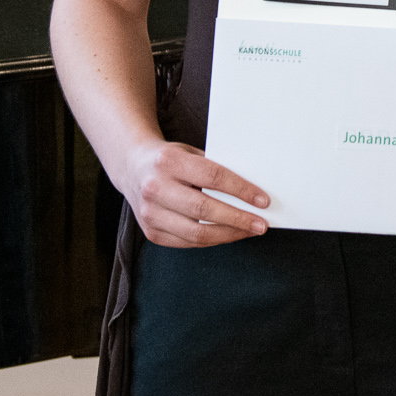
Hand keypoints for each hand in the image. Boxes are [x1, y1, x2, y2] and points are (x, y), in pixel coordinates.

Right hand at [123, 140, 270, 248]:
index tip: (263, 201)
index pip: (213, 177)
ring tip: (249, 232)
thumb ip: (214, 169)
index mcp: (169, 161)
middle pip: (204, 209)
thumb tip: (251, 193)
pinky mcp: (150, 232)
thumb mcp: (190, 152)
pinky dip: (211, 240)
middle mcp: (155, 188)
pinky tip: (227, 235)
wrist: (132, 167)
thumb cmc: (171, 159)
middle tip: (261, 224)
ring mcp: (150, 213)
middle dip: (238, 219)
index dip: (241, 190)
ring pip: (196, 233)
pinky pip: (187, 243)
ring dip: (228, 235)